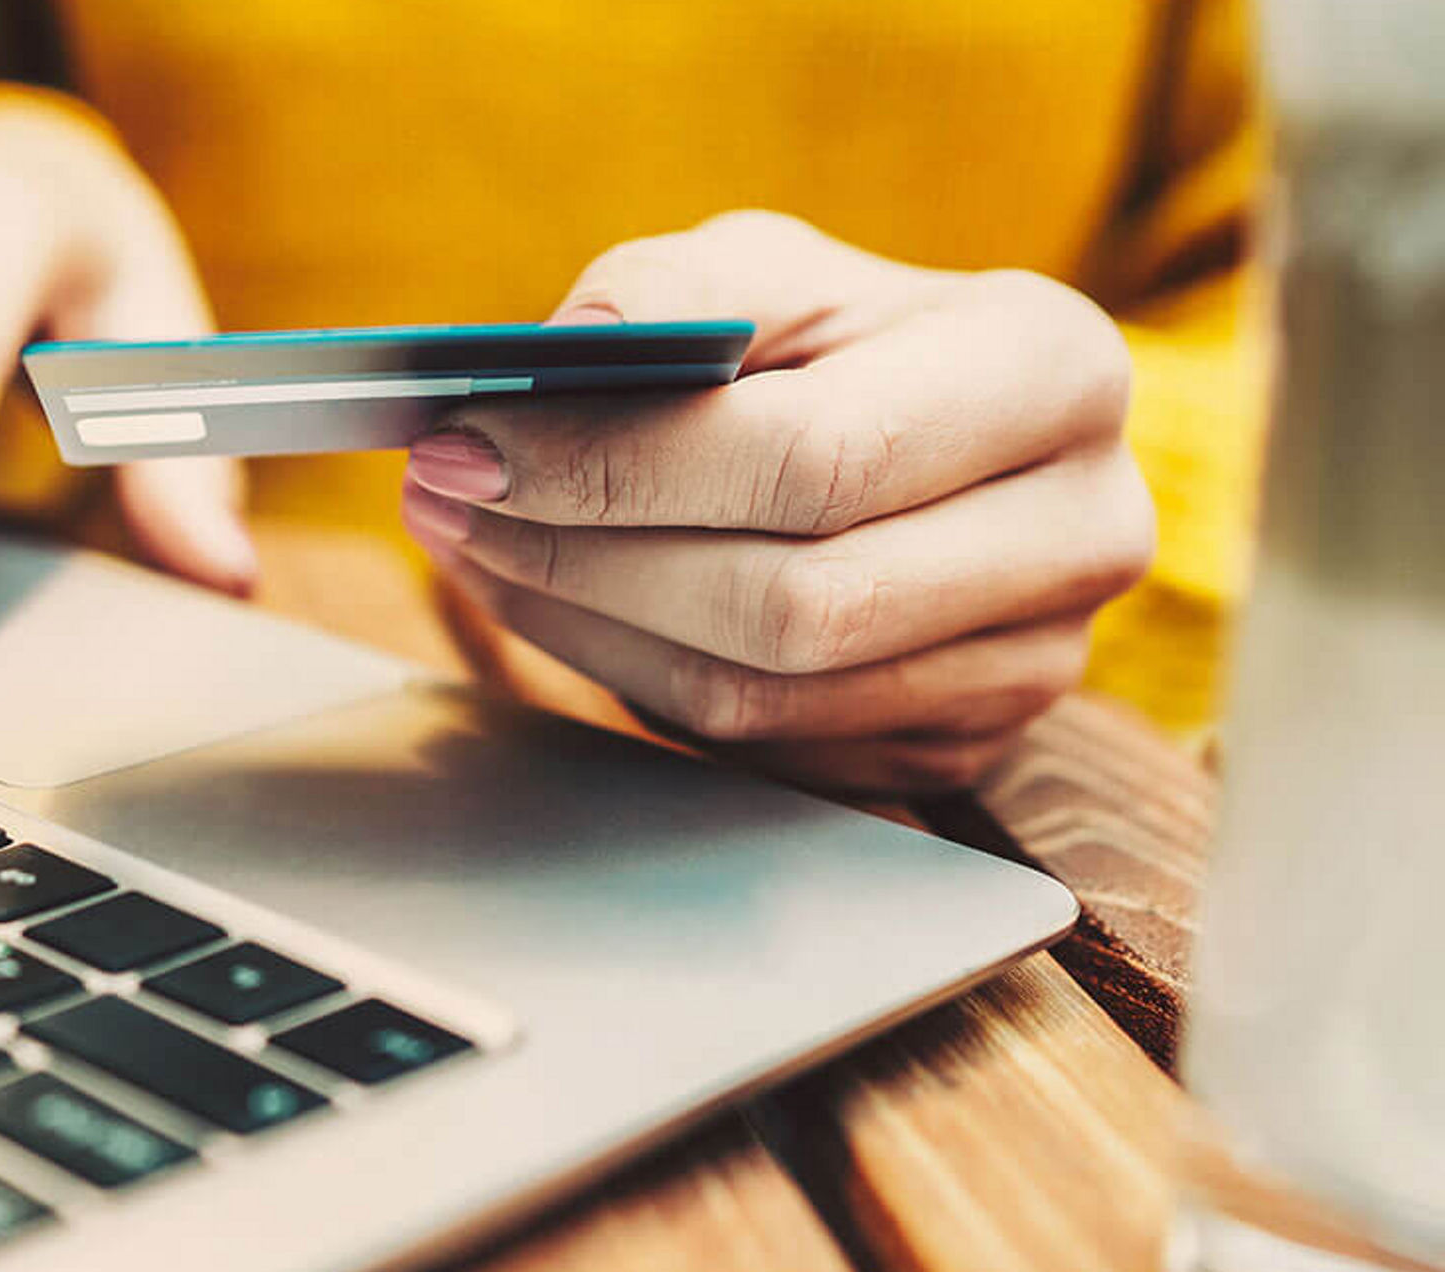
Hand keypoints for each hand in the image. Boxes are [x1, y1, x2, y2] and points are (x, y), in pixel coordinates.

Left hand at [400, 211, 1152, 793]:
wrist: (932, 444)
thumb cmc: (841, 344)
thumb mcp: (771, 270)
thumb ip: (678, 289)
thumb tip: (571, 350)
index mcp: (1054, 373)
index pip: (813, 457)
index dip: (620, 465)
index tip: (468, 442)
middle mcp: (1081, 531)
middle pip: (790, 603)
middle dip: (582, 553)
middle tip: (441, 500)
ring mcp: (1030, 665)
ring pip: (759, 696)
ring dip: (579, 621)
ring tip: (470, 542)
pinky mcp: (956, 750)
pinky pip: (756, 751)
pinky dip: (624, 675)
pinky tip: (552, 598)